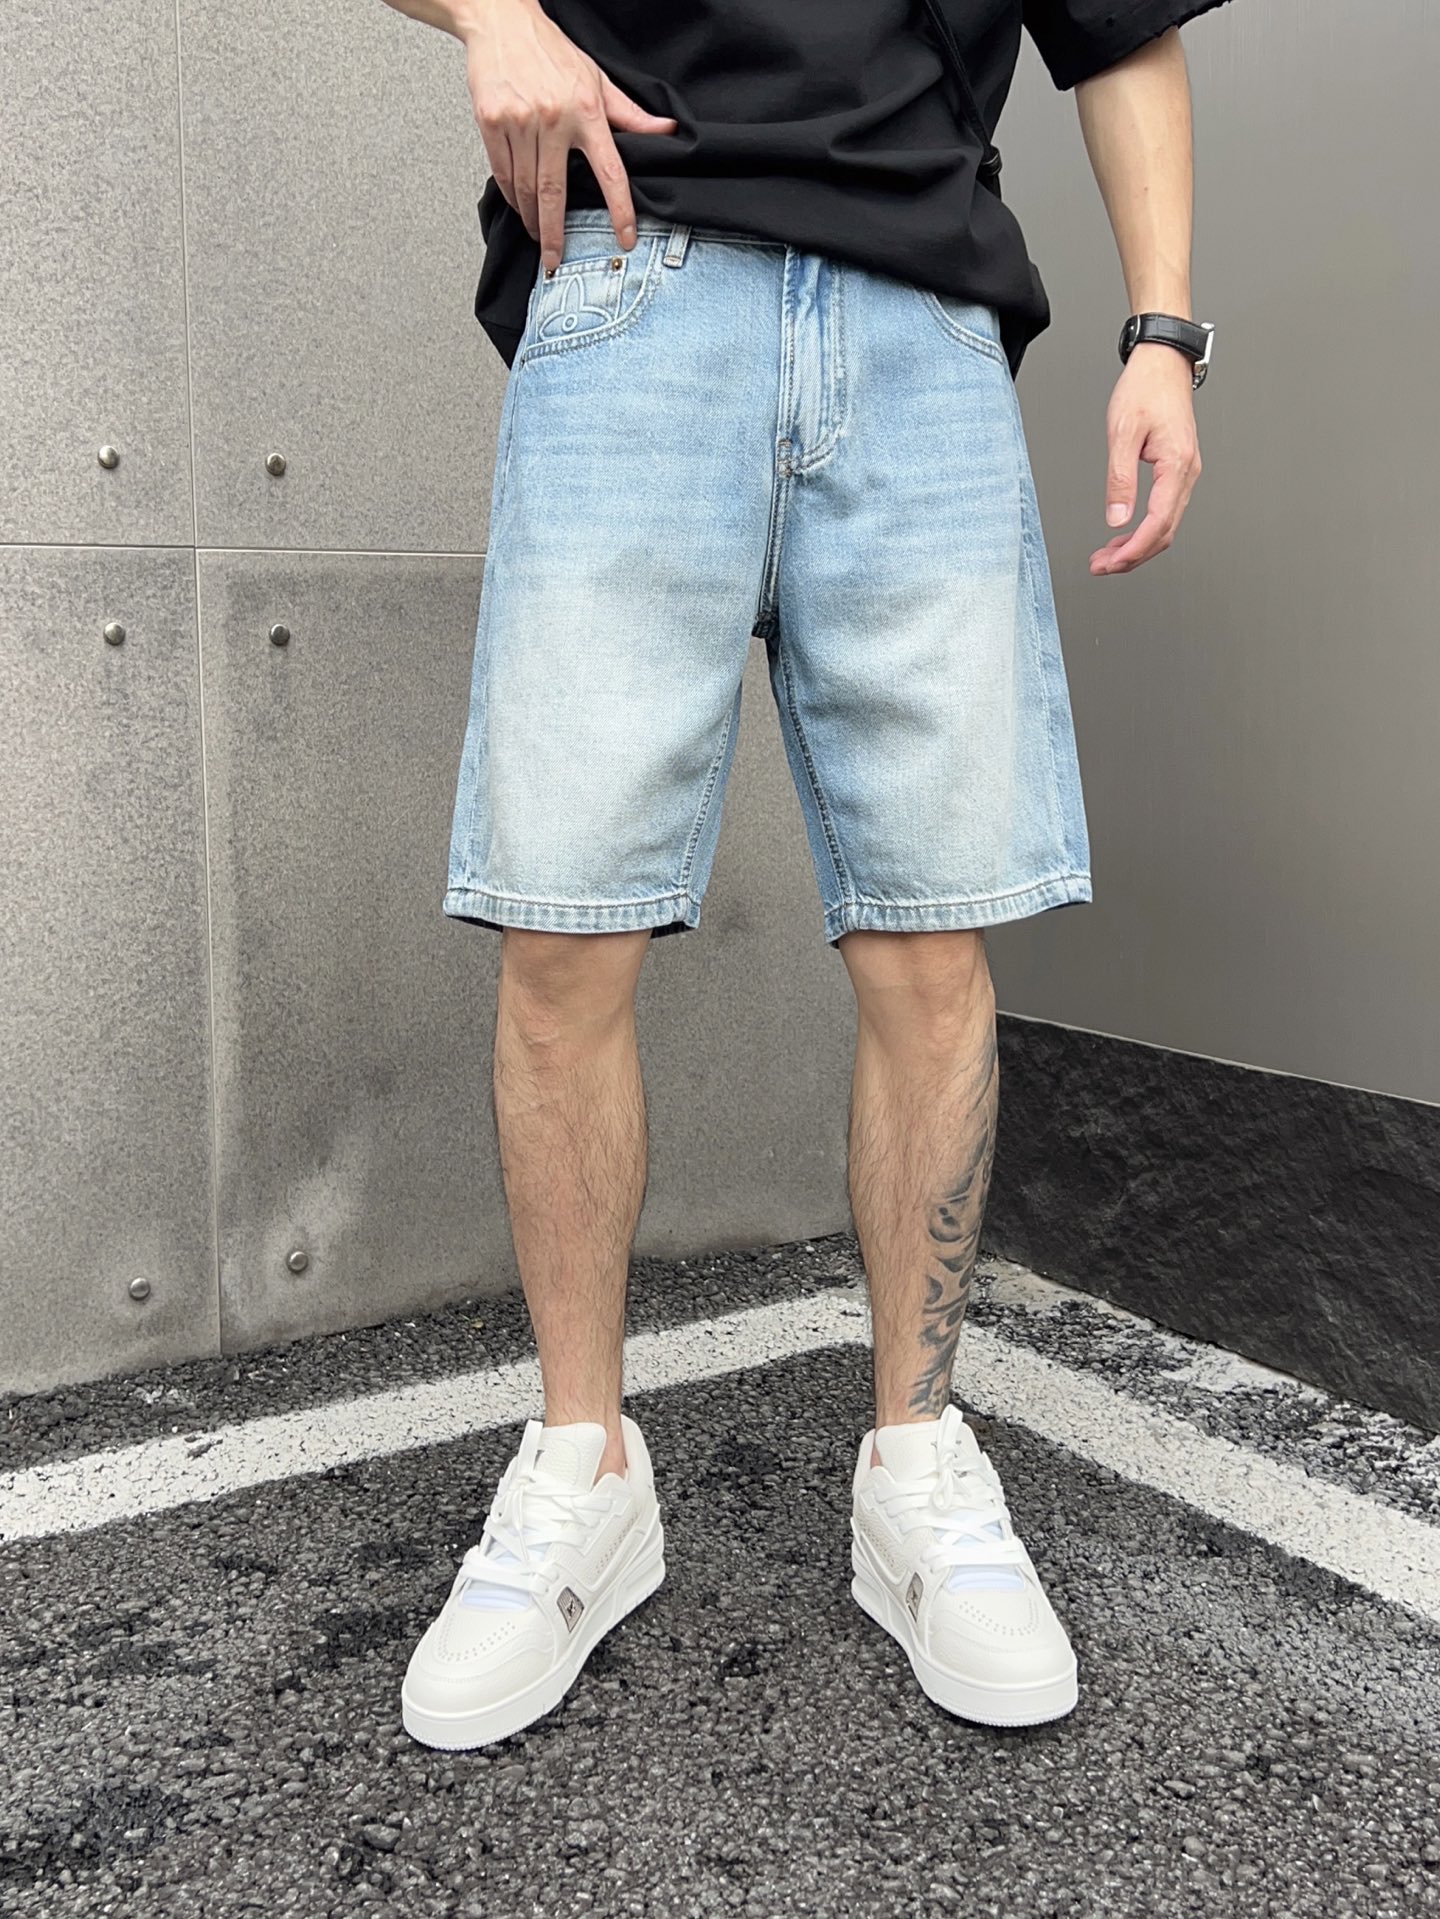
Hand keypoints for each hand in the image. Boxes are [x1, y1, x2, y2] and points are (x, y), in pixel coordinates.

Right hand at [457, 0, 676, 271]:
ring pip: (526, 187)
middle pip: (555, 192)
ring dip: (531, 218)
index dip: (620, 210)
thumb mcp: (596, 78)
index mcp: (586, 111)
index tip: (625, 239)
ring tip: (537, 236)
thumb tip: (666, 130)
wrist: (501, 20)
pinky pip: (502, 172)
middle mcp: (553, 118)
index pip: (611, 171)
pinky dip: (511, 195)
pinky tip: (519, 207)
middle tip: (555, 260)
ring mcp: (519, 121)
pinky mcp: (491, 121)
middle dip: (555, 233)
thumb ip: (628, 114)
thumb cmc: (549, 50)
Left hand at [1090, 343, 1201, 574]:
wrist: (1163, 363)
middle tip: (1101, 566)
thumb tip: (1117, 519)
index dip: (1133, 550)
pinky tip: (1122, 535)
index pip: (1159, 524)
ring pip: (1165, 526)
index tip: (1109, 564)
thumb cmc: (1145, 389)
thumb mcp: (1123, 432)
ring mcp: (1185, 473)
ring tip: (1106, 556)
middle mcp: (1187, 473)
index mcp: (1177, 465)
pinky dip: (1143, 529)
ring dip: (1137, 546)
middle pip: (1165, 533)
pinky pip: (1165, 511)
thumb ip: (1120, 479)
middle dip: (1132, 556)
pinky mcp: (1178, 470)